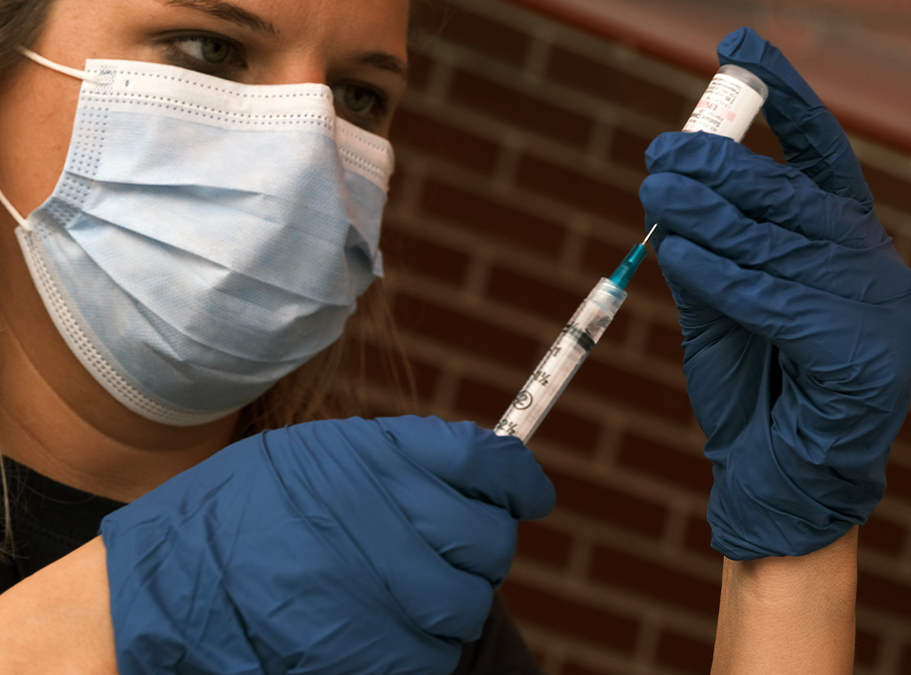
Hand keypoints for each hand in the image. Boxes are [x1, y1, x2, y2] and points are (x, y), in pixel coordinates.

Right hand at [100, 416, 554, 674]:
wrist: (169, 581)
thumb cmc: (248, 510)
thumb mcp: (321, 453)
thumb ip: (404, 458)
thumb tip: (491, 471)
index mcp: (377, 458)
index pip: (487, 464)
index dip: (519, 481)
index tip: (530, 495)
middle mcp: (387, 518)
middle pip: (490, 540)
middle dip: (484, 548)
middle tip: (458, 551)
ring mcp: (381, 592)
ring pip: (468, 605)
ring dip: (452, 601)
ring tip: (408, 591)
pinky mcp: (370, 655)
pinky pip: (432, 655)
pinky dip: (420, 645)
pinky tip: (383, 626)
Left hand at [640, 27, 910, 559]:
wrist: (778, 482)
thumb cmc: (752, 391)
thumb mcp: (725, 305)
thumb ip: (714, 249)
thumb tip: (675, 183)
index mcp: (849, 248)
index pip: (824, 158)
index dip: (784, 102)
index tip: (741, 51)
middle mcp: (876, 269)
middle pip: (794, 198)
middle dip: (723, 167)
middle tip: (660, 152)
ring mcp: (881, 312)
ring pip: (780, 245)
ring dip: (710, 216)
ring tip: (655, 191)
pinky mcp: (866, 356)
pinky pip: (778, 300)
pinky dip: (725, 276)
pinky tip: (680, 253)